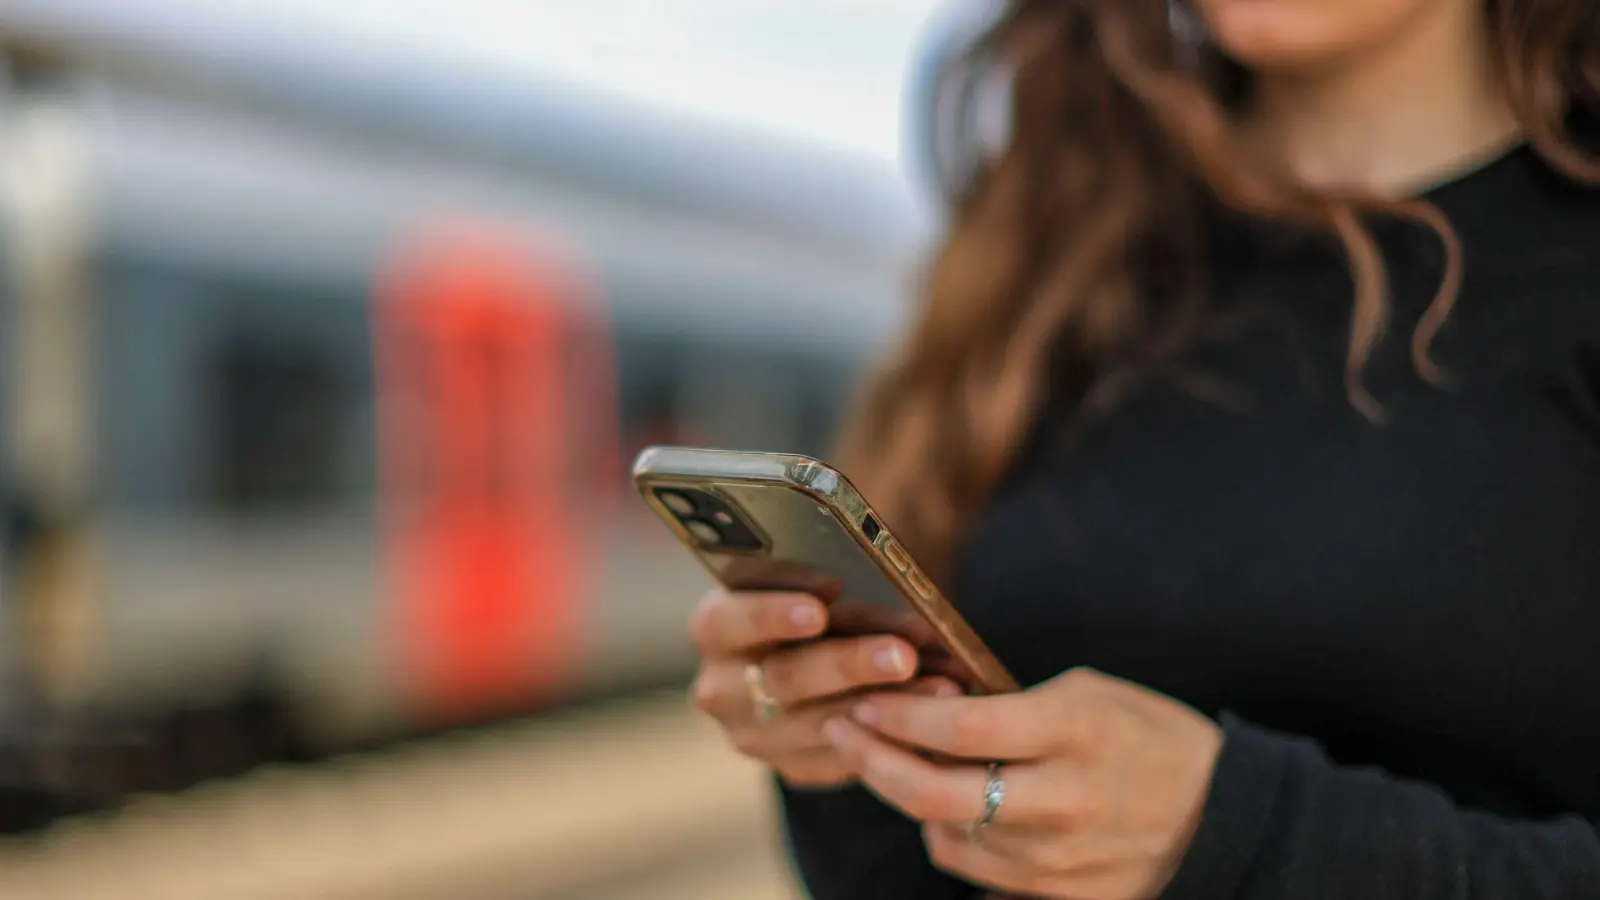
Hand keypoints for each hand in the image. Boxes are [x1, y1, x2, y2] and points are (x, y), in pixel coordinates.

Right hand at [687, 589, 961, 788]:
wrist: (817, 658)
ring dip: (884, 704)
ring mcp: (755, 734)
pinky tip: (936, 714)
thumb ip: (834, 579)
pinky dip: (893, 735)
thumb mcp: (813, 582)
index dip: (775, 609)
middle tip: (901, 654)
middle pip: (783, 678)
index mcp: (715, 627)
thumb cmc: (818, 602)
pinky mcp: (795, 766)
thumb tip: (887, 579)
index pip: (729, 618)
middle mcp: (722, 687)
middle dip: (849, 663)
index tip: (827, 594)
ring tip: (940, 686)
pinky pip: (844, 758)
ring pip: (819, 724)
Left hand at [822, 667, 1222, 899]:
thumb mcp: (1086, 694)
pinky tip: (941, 807)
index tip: (865, 698)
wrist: (1218, 817)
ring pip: (944, 838)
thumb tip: (925, 707)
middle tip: (841, 728)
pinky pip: (974, 872)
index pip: (962, 730)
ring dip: (905, 800)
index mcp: (1074, 733)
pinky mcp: (1056, 897)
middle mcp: (1062, 801)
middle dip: (873, 761)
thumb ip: (1009, 703)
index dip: (900, 716)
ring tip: (889, 762)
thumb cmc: (1146, 736)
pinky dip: (947, 837)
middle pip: (937, 796)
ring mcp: (1058, 859)